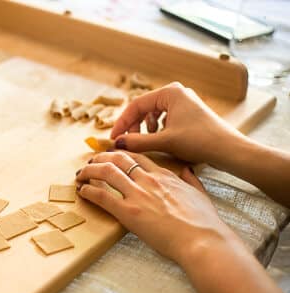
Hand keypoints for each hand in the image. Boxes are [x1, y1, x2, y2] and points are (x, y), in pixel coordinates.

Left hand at [75, 151, 237, 266]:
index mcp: (164, 175)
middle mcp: (149, 180)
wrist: (203, 239)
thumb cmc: (204, 222)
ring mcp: (138, 195)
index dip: (119, 154)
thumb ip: (190, 179)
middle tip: (90, 162)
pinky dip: (88, 191)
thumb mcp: (199, 193)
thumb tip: (187, 170)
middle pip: (118, 159)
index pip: (136, 157)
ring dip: (89, 171)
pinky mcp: (129, 213)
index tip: (110, 156)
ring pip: (106, 172)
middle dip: (100, 158)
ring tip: (80, 174)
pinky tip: (82, 191)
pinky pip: (102, 196)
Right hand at [110, 82, 245, 167]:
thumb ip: (137, 142)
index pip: (136, 105)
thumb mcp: (164, 141)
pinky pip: (164, 118)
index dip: (122, 122)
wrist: (228, 149)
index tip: (114, 138)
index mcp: (170, 92)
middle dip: (134, 126)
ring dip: (145, 128)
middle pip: (144, 108)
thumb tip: (116, 144)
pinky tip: (160, 139)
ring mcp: (183, 103)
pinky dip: (157, 129)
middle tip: (128, 142)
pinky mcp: (188, 113)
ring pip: (153, 114)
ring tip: (146, 141)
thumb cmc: (199, 140)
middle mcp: (176, 93)